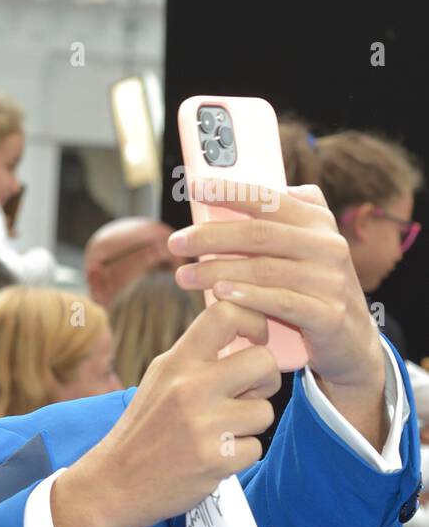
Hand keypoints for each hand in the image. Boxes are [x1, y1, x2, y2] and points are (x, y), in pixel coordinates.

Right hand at [53, 299, 280, 526]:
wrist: (113, 482)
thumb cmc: (143, 428)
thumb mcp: (160, 380)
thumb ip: (198, 358)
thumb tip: (248, 338)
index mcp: (175, 362)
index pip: (226, 313)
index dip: (253, 321)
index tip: (253, 341)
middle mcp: (189, 388)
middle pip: (264, 362)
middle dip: (265, 380)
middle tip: (248, 393)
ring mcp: (204, 425)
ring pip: (264, 411)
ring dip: (249, 424)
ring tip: (218, 432)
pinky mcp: (216, 460)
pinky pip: (255, 449)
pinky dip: (239, 456)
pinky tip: (212, 456)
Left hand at [169, 181, 385, 442]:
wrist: (351, 341)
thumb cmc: (310, 288)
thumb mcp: (302, 249)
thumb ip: (278, 220)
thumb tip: (237, 190)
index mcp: (318, 222)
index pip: (269, 199)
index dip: (230, 190)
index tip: (193, 186)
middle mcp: (328, 246)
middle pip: (259, 235)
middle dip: (210, 236)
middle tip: (175, 243)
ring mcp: (331, 281)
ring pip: (264, 270)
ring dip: (216, 271)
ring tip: (182, 276)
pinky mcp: (328, 315)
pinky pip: (283, 303)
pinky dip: (249, 297)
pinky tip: (220, 295)